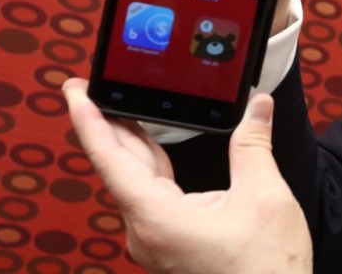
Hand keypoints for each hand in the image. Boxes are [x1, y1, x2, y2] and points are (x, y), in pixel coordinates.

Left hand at [63, 78, 311, 273]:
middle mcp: (146, 232)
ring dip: (131, 142)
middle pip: (119, 167)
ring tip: (121, 106)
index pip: (111, 160)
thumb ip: (252, 144)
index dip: (90, 121)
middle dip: (108, 123)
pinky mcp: (169, 243)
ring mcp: (156, 240)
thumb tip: (257, 106)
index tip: (74, 93)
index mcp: (158, 218)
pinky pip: (150, 195)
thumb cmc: (266, 266)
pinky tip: (154, 146)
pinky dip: (149, 164)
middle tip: (93, 86)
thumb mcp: (264, 195)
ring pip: (135, 181)